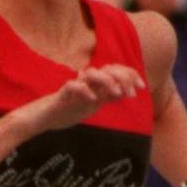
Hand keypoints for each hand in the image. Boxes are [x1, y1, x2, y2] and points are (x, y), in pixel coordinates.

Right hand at [28, 63, 143, 132]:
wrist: (44, 117)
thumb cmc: (69, 109)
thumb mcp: (94, 104)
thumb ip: (108, 98)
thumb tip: (127, 92)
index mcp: (95, 83)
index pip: (115, 70)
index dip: (130, 75)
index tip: (141, 87)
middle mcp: (87, 81)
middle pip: (108, 68)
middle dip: (123, 78)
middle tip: (131, 93)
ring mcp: (75, 86)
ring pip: (92, 73)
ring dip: (107, 81)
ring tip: (115, 93)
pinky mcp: (62, 94)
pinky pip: (73, 86)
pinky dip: (84, 90)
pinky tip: (93, 99)